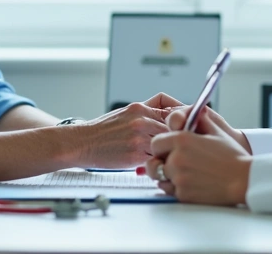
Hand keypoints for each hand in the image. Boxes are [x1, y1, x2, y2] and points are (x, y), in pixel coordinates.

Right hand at [67, 93, 181, 168]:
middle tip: (185, 147)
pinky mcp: (134, 156)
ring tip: (169, 156)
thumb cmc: (104, 129)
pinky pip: (155, 159)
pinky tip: (155, 164)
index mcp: (140, 108)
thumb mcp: (126, 112)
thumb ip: (149, 111)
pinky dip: (158, 162)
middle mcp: (141, 121)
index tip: (189, 129)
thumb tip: (173, 114)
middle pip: (174, 129)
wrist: (82, 142)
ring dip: (169, 152)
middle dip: (180, 139)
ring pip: (166, 145)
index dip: (184, 122)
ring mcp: (138, 138)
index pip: (174, 112)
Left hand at [145, 111, 250, 205]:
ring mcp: (179, 178)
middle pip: (154, 161)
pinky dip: (176, 188)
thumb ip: (198, 120)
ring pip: (160, 177)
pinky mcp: (183, 194)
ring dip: (167, 175)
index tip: (168, 148)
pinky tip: (190, 182)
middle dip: (162, 161)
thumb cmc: (232, 156)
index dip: (161, 146)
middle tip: (176, 162)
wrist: (244, 180)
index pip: (155, 143)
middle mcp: (177, 159)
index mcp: (182, 140)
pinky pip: (169, 191)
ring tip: (184, 173)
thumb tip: (190, 112)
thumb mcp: (216, 131)